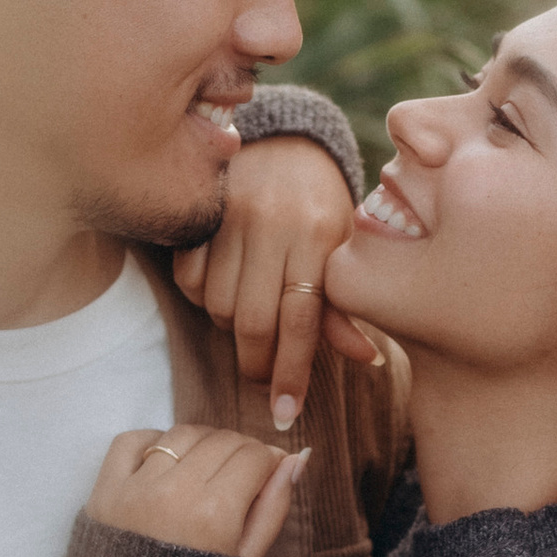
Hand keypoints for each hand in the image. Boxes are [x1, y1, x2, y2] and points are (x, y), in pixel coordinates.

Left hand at [87, 424, 309, 556]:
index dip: (268, 459)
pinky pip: (132, 440)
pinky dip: (153, 440)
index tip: (266, 472)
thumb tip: (296, 458)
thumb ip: (273, 508)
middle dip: (239, 450)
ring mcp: (135, 489)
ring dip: (201, 443)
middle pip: (221, 440)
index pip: (254, 455)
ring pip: (182, 434)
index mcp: (216, 514)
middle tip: (239, 474)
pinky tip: (166, 461)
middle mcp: (175, 492)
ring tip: (204, 468)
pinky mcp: (104, 491)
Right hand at [173, 135, 378, 431]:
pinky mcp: (199, 212)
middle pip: (253, 321)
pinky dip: (200, 297)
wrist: (286, 143)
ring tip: (249, 320)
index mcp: (318, 235)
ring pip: (216, 305)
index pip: (301, 320)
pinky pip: (189, 279)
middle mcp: (273, 224)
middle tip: (264, 378)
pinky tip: (222, 288)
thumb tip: (368, 359)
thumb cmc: (323, 207)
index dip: (291, 372)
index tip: (284, 413)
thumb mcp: (345, 248)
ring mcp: (231, 216)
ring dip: (229, 328)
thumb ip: (345, 304)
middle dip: (257, 362)